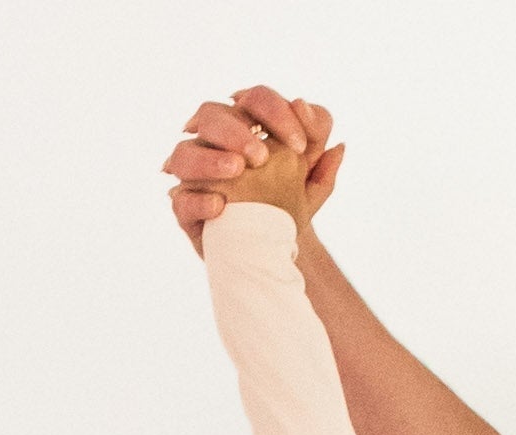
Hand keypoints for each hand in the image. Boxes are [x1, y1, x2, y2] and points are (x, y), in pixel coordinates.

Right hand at [163, 87, 342, 246]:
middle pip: (211, 115)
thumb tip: (335, 139)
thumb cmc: (288, 208)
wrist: (271, 253)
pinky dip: (199, 200)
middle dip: (236, 132)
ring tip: (237, 172)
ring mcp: (195, 177)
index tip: (300, 146)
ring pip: (184, 152)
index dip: (276, 113)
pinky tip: (221, 207)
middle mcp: (215, 144)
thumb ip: (322, 155)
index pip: (255, 99)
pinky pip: (180, 200)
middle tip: (262, 157)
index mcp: (246, 126)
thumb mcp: (313, 179)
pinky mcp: (185, 210)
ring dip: (210, 159)